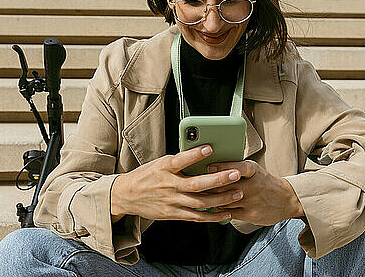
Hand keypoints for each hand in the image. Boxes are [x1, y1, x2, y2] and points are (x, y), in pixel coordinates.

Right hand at [110, 145, 244, 222]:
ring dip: (221, 199)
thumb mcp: (159, 163)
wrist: (126, 195)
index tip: (210, 148)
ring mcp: (171, 202)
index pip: (180, 160)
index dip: (195, 154)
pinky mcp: (173, 214)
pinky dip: (213, 216)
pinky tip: (226, 212)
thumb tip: (203, 154)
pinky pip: (196, 217)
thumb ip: (179, 161)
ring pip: (200, 203)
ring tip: (238, 193)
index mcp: (164, 168)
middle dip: (219, 179)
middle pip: (197, 184)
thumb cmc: (147, 175)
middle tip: (236, 174)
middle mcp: (169, 185)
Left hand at [205, 160, 304, 225]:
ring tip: (200, 195)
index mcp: (254, 171)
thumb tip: (212, 166)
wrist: (286, 199)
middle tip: (196, 183)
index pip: (238, 167)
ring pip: (225, 199)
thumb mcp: (255, 170)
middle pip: (227, 185)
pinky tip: (213, 206)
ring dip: (212, 198)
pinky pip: (229, 212)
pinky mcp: (251, 214)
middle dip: (211, 184)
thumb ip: (237, 168)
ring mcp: (252, 201)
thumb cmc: (265, 182)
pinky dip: (219, 209)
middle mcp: (254, 185)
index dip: (223, 167)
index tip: (209, 166)